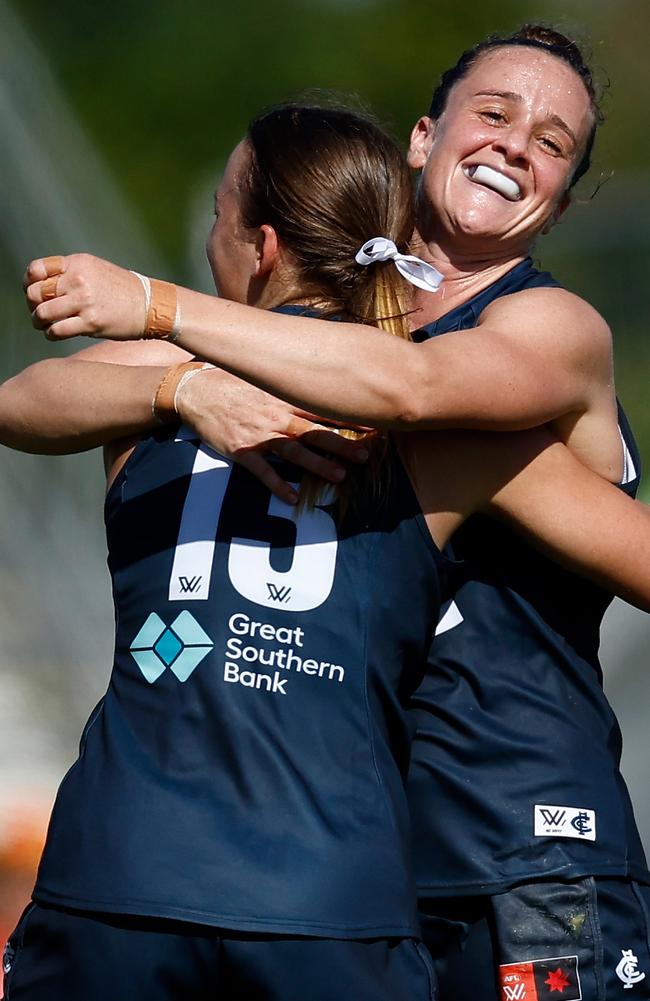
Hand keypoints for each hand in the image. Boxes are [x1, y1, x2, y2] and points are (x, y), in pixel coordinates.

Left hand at [24, 254, 145, 340]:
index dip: (29, 283)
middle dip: (33, 305)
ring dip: (38, 322)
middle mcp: (79, 279)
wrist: (152, 306)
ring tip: (44, 325)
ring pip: (42, 313)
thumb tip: (41, 287)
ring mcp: (85, 301)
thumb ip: (71, 273)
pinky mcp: (91, 322)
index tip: (36, 293)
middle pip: (35, 293)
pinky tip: (55, 334)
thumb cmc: (122, 291)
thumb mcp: (96, 270)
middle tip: (39, 312)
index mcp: (78, 263)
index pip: (36, 269)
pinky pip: (56, 330)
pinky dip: (51, 334)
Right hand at [176, 367, 369, 503]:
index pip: (324, 406)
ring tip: (340, 477)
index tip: (375, 424)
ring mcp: (260, 434)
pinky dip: (278, 485)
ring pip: (295, 451)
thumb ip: (289, 385)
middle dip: (343, 444)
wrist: (194, 389)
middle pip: (316, 431)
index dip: (350, 416)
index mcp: (284, 397)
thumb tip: (317, 382)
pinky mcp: (242, 450)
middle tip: (367, 456)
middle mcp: (276, 415)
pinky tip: (293, 499)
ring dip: (318, 465)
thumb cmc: (232, 381)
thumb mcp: (264, 377)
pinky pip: (263, 471)